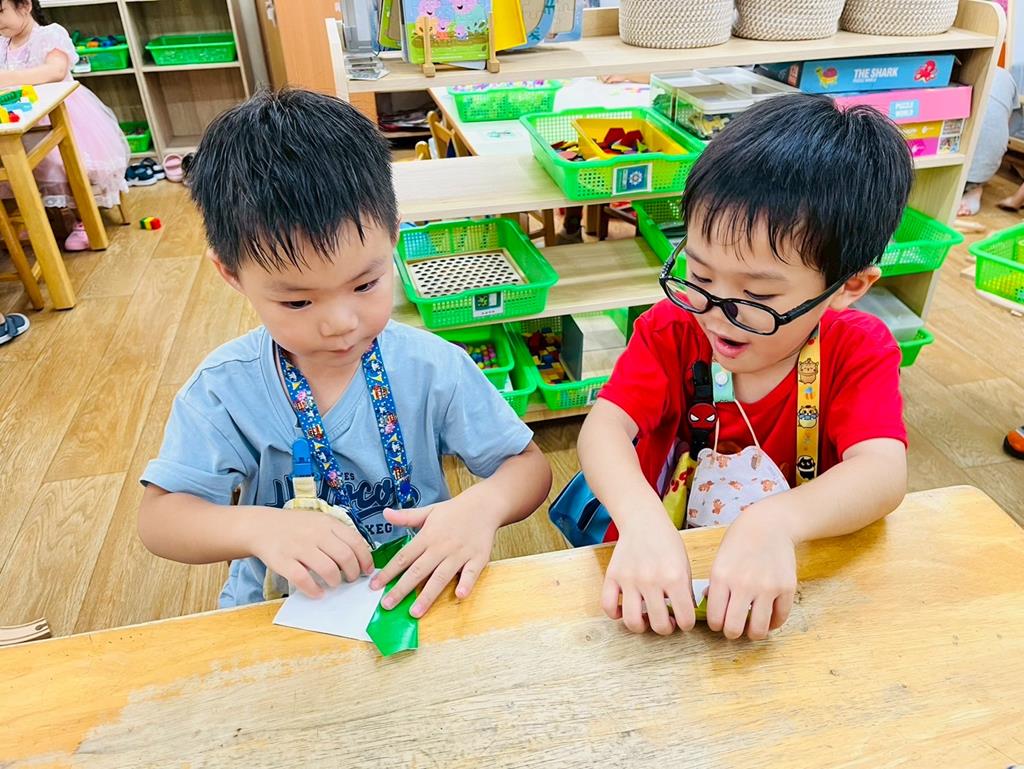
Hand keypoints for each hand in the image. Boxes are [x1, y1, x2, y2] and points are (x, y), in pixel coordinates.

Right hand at [247, 506, 373, 598]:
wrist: (262, 526)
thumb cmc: (296, 527)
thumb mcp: (319, 522)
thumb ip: (338, 535)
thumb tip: (360, 557)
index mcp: (328, 523)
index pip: (355, 542)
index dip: (365, 559)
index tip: (367, 570)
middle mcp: (315, 534)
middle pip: (345, 557)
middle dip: (352, 573)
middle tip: (350, 579)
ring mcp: (298, 547)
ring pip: (327, 569)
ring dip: (335, 582)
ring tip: (334, 584)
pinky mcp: (283, 561)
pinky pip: (303, 579)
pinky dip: (314, 590)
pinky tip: (317, 593)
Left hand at [370, 498, 500, 617]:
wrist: (484, 505)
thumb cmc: (454, 511)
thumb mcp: (428, 511)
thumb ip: (406, 517)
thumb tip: (385, 513)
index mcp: (427, 536)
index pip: (404, 557)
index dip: (388, 572)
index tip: (374, 586)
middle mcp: (441, 547)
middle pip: (418, 571)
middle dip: (401, 589)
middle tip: (387, 605)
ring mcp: (460, 554)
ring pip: (441, 577)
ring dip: (428, 595)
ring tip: (415, 612)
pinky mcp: (477, 558)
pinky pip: (471, 573)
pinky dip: (466, 584)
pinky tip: (459, 595)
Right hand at [601, 506, 694, 634]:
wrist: (643, 521)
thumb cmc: (666, 542)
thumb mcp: (684, 565)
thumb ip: (685, 592)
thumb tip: (684, 617)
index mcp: (674, 577)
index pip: (685, 618)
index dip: (686, 624)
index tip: (684, 620)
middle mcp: (651, 580)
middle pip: (658, 625)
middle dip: (666, 628)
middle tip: (666, 620)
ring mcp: (629, 579)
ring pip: (632, 621)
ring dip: (641, 626)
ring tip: (645, 619)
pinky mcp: (612, 576)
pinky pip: (608, 606)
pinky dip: (615, 614)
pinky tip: (624, 609)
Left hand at [706, 500, 796, 639]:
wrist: (769, 524)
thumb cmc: (740, 542)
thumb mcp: (719, 560)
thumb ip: (716, 587)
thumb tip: (714, 612)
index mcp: (721, 577)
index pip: (715, 618)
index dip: (715, 626)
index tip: (719, 623)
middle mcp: (744, 584)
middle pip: (734, 629)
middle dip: (732, 633)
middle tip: (734, 629)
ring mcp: (767, 587)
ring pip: (759, 629)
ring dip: (753, 633)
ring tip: (751, 628)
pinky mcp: (786, 588)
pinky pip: (780, 618)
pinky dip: (773, 623)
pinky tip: (768, 618)